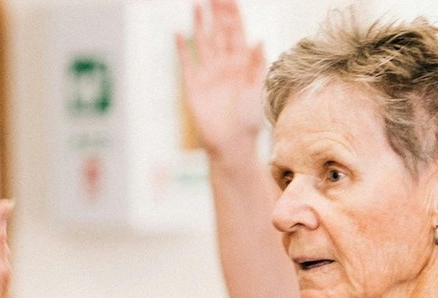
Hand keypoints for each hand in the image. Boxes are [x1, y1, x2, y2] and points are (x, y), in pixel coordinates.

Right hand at [175, 0, 265, 156]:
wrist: (233, 144)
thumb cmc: (250, 120)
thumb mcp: (259, 90)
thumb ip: (258, 65)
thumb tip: (259, 40)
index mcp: (243, 63)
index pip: (237, 32)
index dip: (233, 14)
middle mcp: (225, 65)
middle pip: (219, 32)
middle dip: (217, 12)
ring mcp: (209, 73)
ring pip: (203, 42)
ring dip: (200, 24)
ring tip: (197, 5)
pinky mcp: (194, 86)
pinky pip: (187, 63)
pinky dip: (182, 50)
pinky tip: (178, 34)